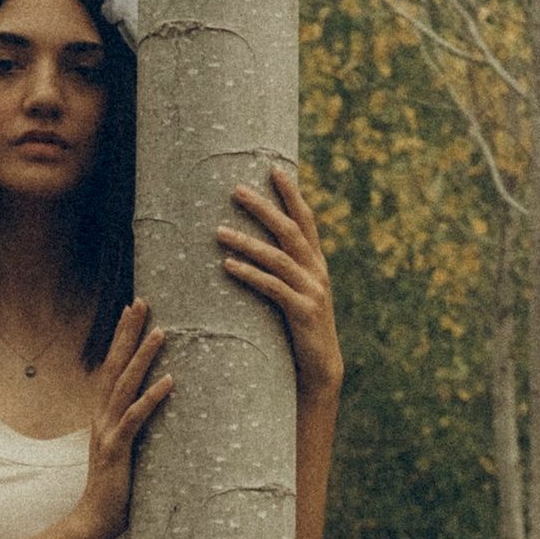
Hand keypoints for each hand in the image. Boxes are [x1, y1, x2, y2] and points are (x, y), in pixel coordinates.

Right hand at [76, 302, 171, 538]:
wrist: (93, 521)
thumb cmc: (115, 489)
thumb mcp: (128, 451)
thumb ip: (138, 430)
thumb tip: (158, 413)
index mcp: (104, 415)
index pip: (113, 368)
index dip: (122, 338)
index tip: (132, 310)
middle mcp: (103, 417)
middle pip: (116, 366)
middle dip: (128, 333)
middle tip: (141, 302)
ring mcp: (108, 432)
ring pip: (125, 386)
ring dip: (143, 357)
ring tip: (161, 331)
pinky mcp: (118, 450)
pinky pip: (136, 418)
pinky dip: (152, 398)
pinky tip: (169, 381)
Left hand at [219, 166, 342, 399]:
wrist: (321, 369)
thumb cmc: (301, 330)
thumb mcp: (297, 294)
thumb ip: (284, 271)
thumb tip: (256, 248)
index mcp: (316, 263)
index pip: (305, 220)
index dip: (291, 194)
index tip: (274, 169)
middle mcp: (317, 272)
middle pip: (289, 230)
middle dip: (263, 207)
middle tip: (236, 190)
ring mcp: (312, 291)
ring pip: (277, 257)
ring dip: (247, 242)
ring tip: (219, 231)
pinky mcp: (302, 312)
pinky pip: (272, 287)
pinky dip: (250, 274)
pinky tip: (228, 265)